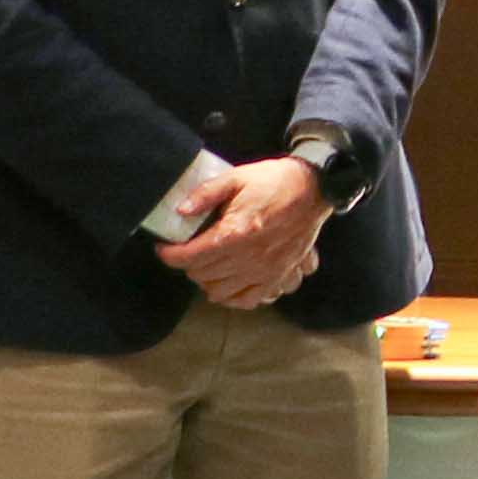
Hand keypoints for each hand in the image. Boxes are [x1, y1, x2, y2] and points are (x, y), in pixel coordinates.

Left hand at [160, 153, 328, 307]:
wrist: (314, 189)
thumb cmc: (274, 182)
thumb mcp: (236, 177)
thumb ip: (206, 194)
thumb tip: (181, 210)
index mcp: (235, 232)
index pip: (190, 256)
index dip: (170, 255)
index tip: (164, 248)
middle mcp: (248, 257)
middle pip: (202, 275)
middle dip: (188, 265)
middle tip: (187, 252)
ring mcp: (265, 271)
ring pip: (220, 292)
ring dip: (207, 282)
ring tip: (205, 268)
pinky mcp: (278, 276)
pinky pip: (248, 300)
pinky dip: (232, 298)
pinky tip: (227, 286)